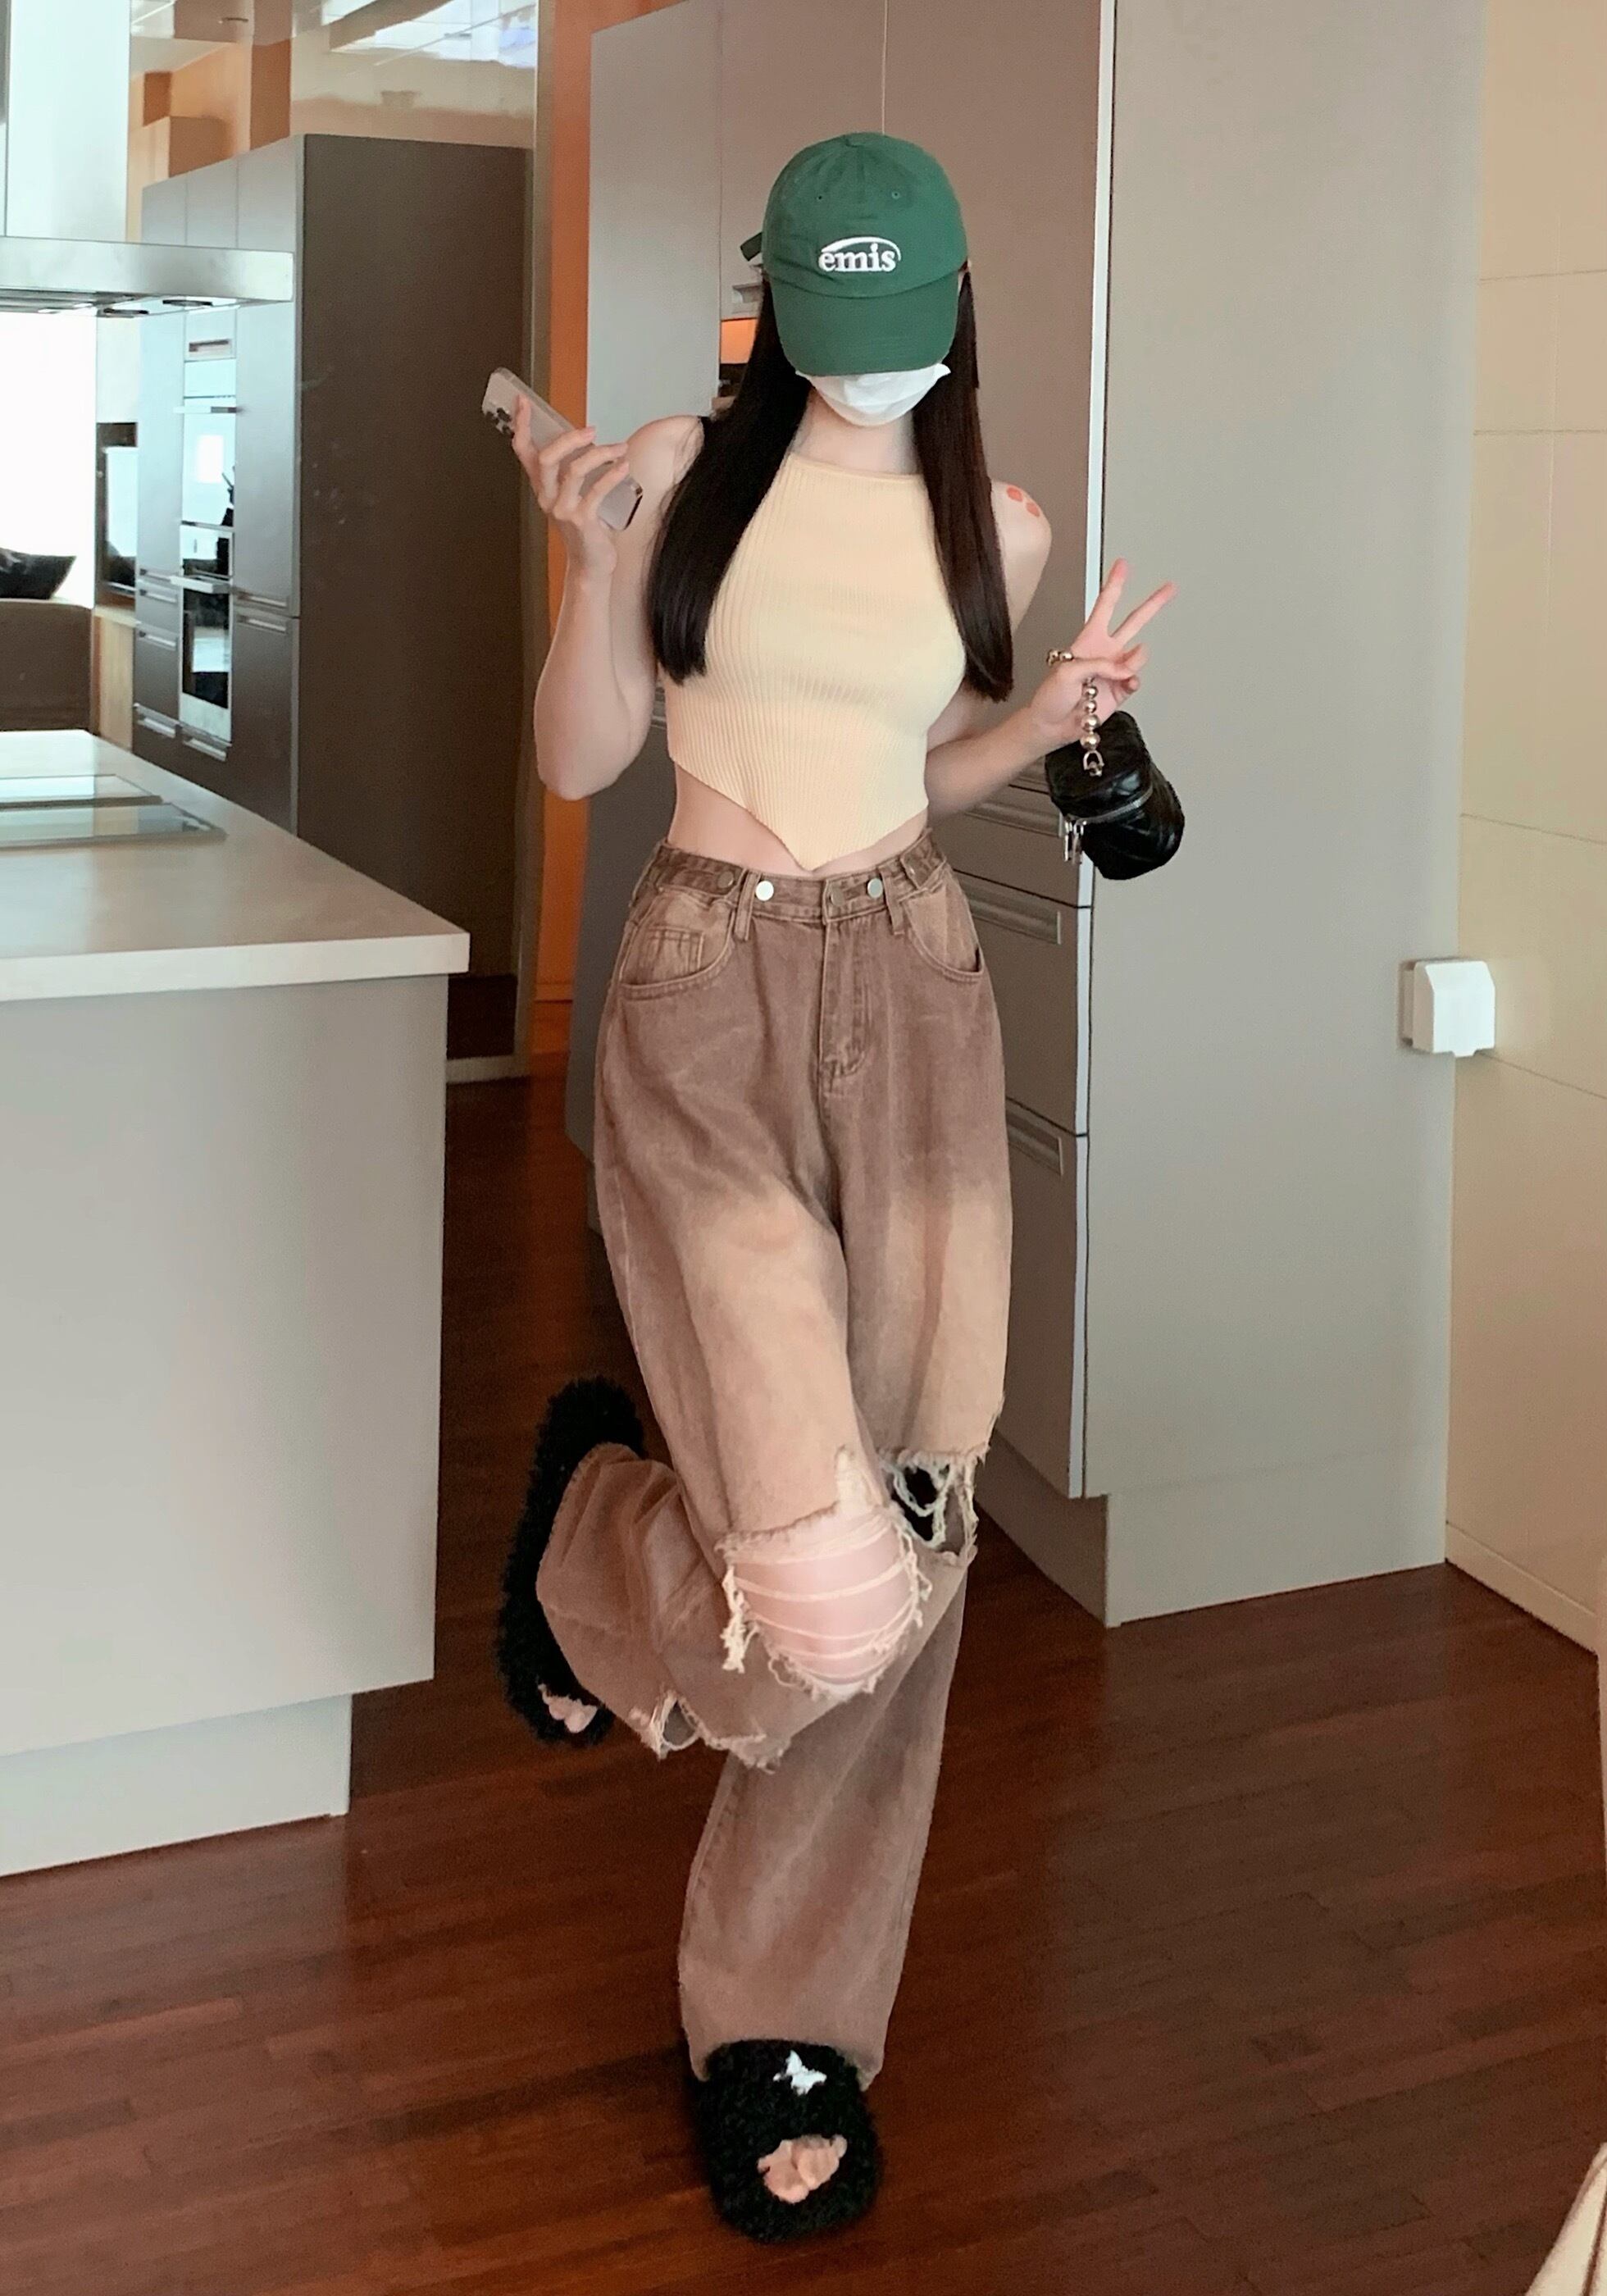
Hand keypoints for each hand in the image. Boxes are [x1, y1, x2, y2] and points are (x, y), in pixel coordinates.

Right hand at [510, 400, 631, 584]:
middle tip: (592, 430)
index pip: (524, 451)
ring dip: (601, 454)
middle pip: (547, 457)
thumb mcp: (574, 496)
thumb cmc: (586, 528)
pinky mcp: (582, 520)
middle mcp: (548, 497)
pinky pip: (596, 490)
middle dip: (569, 439)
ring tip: (620, 449)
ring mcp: (563, 509)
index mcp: (543, 487)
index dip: (521, 425)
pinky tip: (624, 466)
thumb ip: (574, 471)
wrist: (591, 564)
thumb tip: (588, 439)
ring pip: (574, 470)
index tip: (523, 401)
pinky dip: (612, 474)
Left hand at [1024, 559, 1176, 747]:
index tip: (1123, 565)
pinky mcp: (1120, 690)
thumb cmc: (1051, 697)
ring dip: (1133, 660)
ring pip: (1139, 655)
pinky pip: (1136, 679)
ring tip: (1119, 672)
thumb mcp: (1067, 670)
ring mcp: (1114, 670)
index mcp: (1089, 639)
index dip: (1115, 584)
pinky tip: (1125, 682)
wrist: (1052, 725)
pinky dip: (1133, 680)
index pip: (1106, 605)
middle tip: (1169, 588)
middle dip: (1152, 604)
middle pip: (1134, 621)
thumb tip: (1123, 667)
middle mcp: (1105, 651)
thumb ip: (1098, 663)